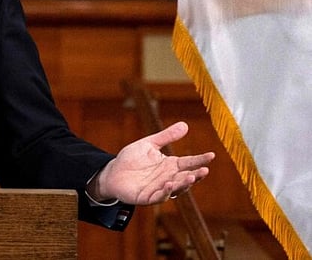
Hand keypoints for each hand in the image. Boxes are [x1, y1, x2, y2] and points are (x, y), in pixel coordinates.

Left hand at [90, 121, 214, 204]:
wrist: (112, 172)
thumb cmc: (131, 159)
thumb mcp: (149, 144)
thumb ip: (166, 136)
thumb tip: (185, 125)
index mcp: (170, 165)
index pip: (189, 163)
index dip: (200, 159)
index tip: (211, 155)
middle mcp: (168, 178)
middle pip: (185, 178)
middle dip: (196, 175)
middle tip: (204, 170)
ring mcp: (159, 189)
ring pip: (176, 189)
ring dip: (184, 184)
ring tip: (191, 177)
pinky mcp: (147, 198)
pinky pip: (159, 197)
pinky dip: (165, 192)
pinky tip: (169, 184)